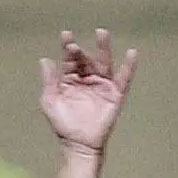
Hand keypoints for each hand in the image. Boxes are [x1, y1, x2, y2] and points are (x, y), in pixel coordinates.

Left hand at [39, 29, 136, 154]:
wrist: (78, 144)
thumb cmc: (63, 124)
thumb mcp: (51, 101)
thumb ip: (49, 81)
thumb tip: (44, 60)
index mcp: (70, 80)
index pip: (70, 60)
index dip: (67, 48)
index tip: (65, 36)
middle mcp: (87, 79)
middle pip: (85, 59)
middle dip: (79, 52)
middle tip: (73, 46)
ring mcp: (101, 85)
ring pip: (104, 63)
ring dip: (103, 48)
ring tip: (102, 33)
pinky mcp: (115, 94)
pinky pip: (124, 78)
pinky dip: (129, 66)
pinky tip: (132, 53)